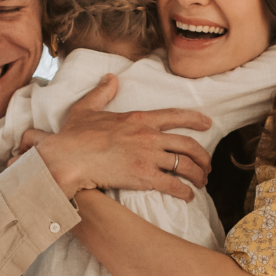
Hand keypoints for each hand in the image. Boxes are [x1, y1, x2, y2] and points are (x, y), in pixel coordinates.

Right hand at [21, 74, 212, 200]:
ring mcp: (148, 157)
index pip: (175, 116)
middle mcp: (149, 136)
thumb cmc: (74, 136)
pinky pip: (173, 185)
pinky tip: (188, 196)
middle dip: (203, 156)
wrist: (68, 159)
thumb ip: (102, 93)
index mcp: (139, 119)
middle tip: (208, 165)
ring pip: (185, 165)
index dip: (195, 120)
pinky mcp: (144, 177)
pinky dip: (185, 191)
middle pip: (188, 144)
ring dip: (198, 175)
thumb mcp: (86, 108)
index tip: (207, 124)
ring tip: (201, 182)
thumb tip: (110, 78)